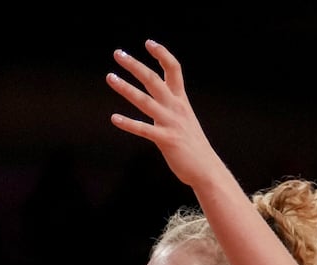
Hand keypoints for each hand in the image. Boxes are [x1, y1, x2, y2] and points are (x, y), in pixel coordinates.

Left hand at [106, 41, 225, 188]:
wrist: (206, 169)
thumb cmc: (192, 145)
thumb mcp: (184, 118)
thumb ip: (171, 105)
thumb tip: (159, 96)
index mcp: (181, 101)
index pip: (173, 69)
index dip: (162, 54)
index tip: (148, 43)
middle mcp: (176, 108)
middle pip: (154, 80)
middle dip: (135, 65)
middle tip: (118, 53)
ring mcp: (171, 123)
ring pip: (145, 101)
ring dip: (126, 88)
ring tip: (110, 77)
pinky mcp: (166, 140)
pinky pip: (144, 130)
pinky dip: (128, 123)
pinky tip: (114, 118)